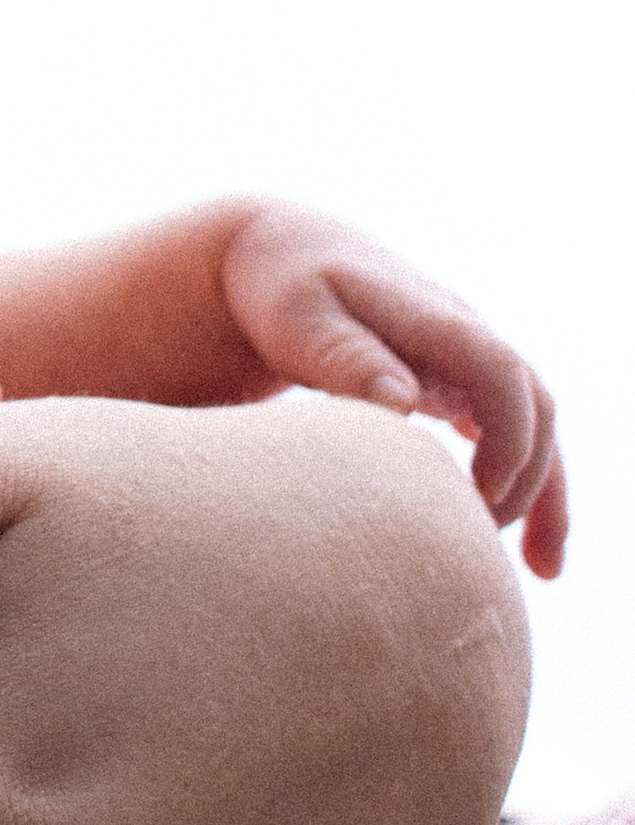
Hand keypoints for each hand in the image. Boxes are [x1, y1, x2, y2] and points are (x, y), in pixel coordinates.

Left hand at [219, 202, 566, 577]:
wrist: (281, 254)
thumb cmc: (283, 288)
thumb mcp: (298, 316)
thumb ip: (346, 358)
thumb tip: (404, 403)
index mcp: (432, 317)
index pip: (501, 372)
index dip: (507, 435)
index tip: (478, 495)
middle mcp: (464, 336)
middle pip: (534, 405)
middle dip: (530, 476)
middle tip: (482, 541)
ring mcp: (463, 360)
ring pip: (533, 425)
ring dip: (544, 492)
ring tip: (544, 570)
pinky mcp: (453, 384)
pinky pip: (506, 435)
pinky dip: (520, 486)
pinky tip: (522, 547)